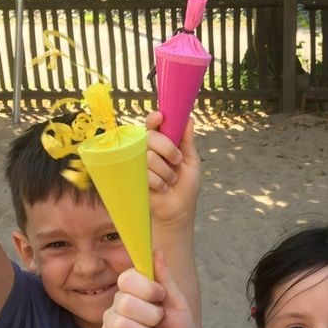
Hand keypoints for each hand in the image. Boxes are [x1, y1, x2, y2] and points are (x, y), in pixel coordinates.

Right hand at [100, 252, 200, 327]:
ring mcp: (110, 323)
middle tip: (159, 323)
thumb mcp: (177, 302)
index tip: (161, 297)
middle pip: (125, 303)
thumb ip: (165, 278)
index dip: (146, 289)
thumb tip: (156, 251)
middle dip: (151, 317)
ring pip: (120, 325)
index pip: (127, 278)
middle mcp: (118, 303)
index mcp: (134, 288)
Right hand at [146, 111, 201, 227]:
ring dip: (166, 171)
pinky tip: (163, 188)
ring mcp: (140, 164)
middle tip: (177, 160)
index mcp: (163, 142)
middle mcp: (149, 150)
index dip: (154, 118)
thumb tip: (189, 119)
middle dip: (167, 148)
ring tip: (171, 180)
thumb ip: (187, 141)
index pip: (153, 125)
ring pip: (148, 156)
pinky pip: (145, 173)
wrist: (179, 210)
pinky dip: (160, 182)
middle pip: (149, 136)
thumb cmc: (186, 184)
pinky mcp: (135, 178)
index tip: (160, 117)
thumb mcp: (191, 161)